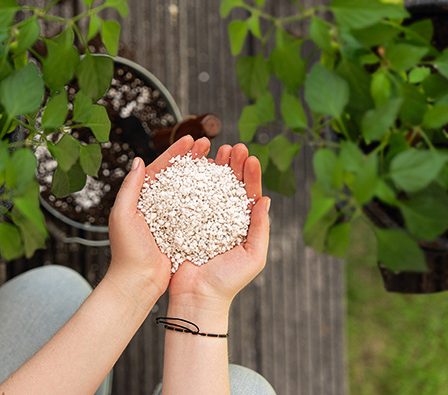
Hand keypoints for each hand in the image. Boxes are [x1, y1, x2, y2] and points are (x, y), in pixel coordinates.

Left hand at [106, 135, 211, 300]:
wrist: (138, 282)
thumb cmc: (127, 251)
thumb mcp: (123, 216)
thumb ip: (129, 187)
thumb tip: (138, 160)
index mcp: (141, 197)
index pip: (160, 167)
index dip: (176, 152)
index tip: (191, 138)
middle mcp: (157, 204)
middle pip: (178, 174)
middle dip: (193, 157)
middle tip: (208, 143)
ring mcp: (171, 217)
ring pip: (190, 189)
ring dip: (203, 173)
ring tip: (219, 160)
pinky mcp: (183, 230)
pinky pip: (197, 209)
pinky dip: (208, 196)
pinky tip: (221, 188)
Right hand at [168, 143, 270, 312]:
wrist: (196, 296)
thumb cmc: (227, 281)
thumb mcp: (254, 256)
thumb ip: (261, 229)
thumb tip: (266, 200)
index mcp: (241, 225)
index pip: (248, 194)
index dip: (250, 175)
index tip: (251, 158)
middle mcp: (222, 219)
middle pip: (229, 185)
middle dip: (233, 165)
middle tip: (234, 147)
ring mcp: (202, 219)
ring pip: (210, 187)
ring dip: (215, 168)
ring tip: (218, 150)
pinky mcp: (183, 221)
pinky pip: (189, 197)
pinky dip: (192, 180)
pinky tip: (195, 166)